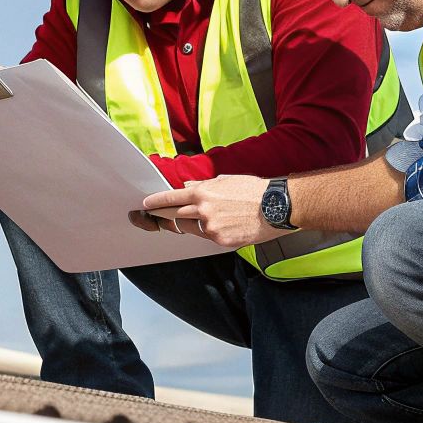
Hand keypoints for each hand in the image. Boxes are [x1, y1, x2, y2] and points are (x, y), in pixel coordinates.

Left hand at [141, 176, 283, 247]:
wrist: (276, 207)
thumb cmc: (254, 191)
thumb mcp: (225, 181)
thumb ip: (203, 186)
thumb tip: (188, 187)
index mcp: (202, 193)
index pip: (170, 198)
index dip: (155, 202)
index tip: (146, 205)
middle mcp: (202, 211)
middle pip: (175, 216)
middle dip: (166, 216)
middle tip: (158, 217)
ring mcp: (211, 228)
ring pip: (193, 228)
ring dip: (195, 224)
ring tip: (214, 217)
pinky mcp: (221, 241)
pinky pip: (210, 237)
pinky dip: (213, 232)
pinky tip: (229, 225)